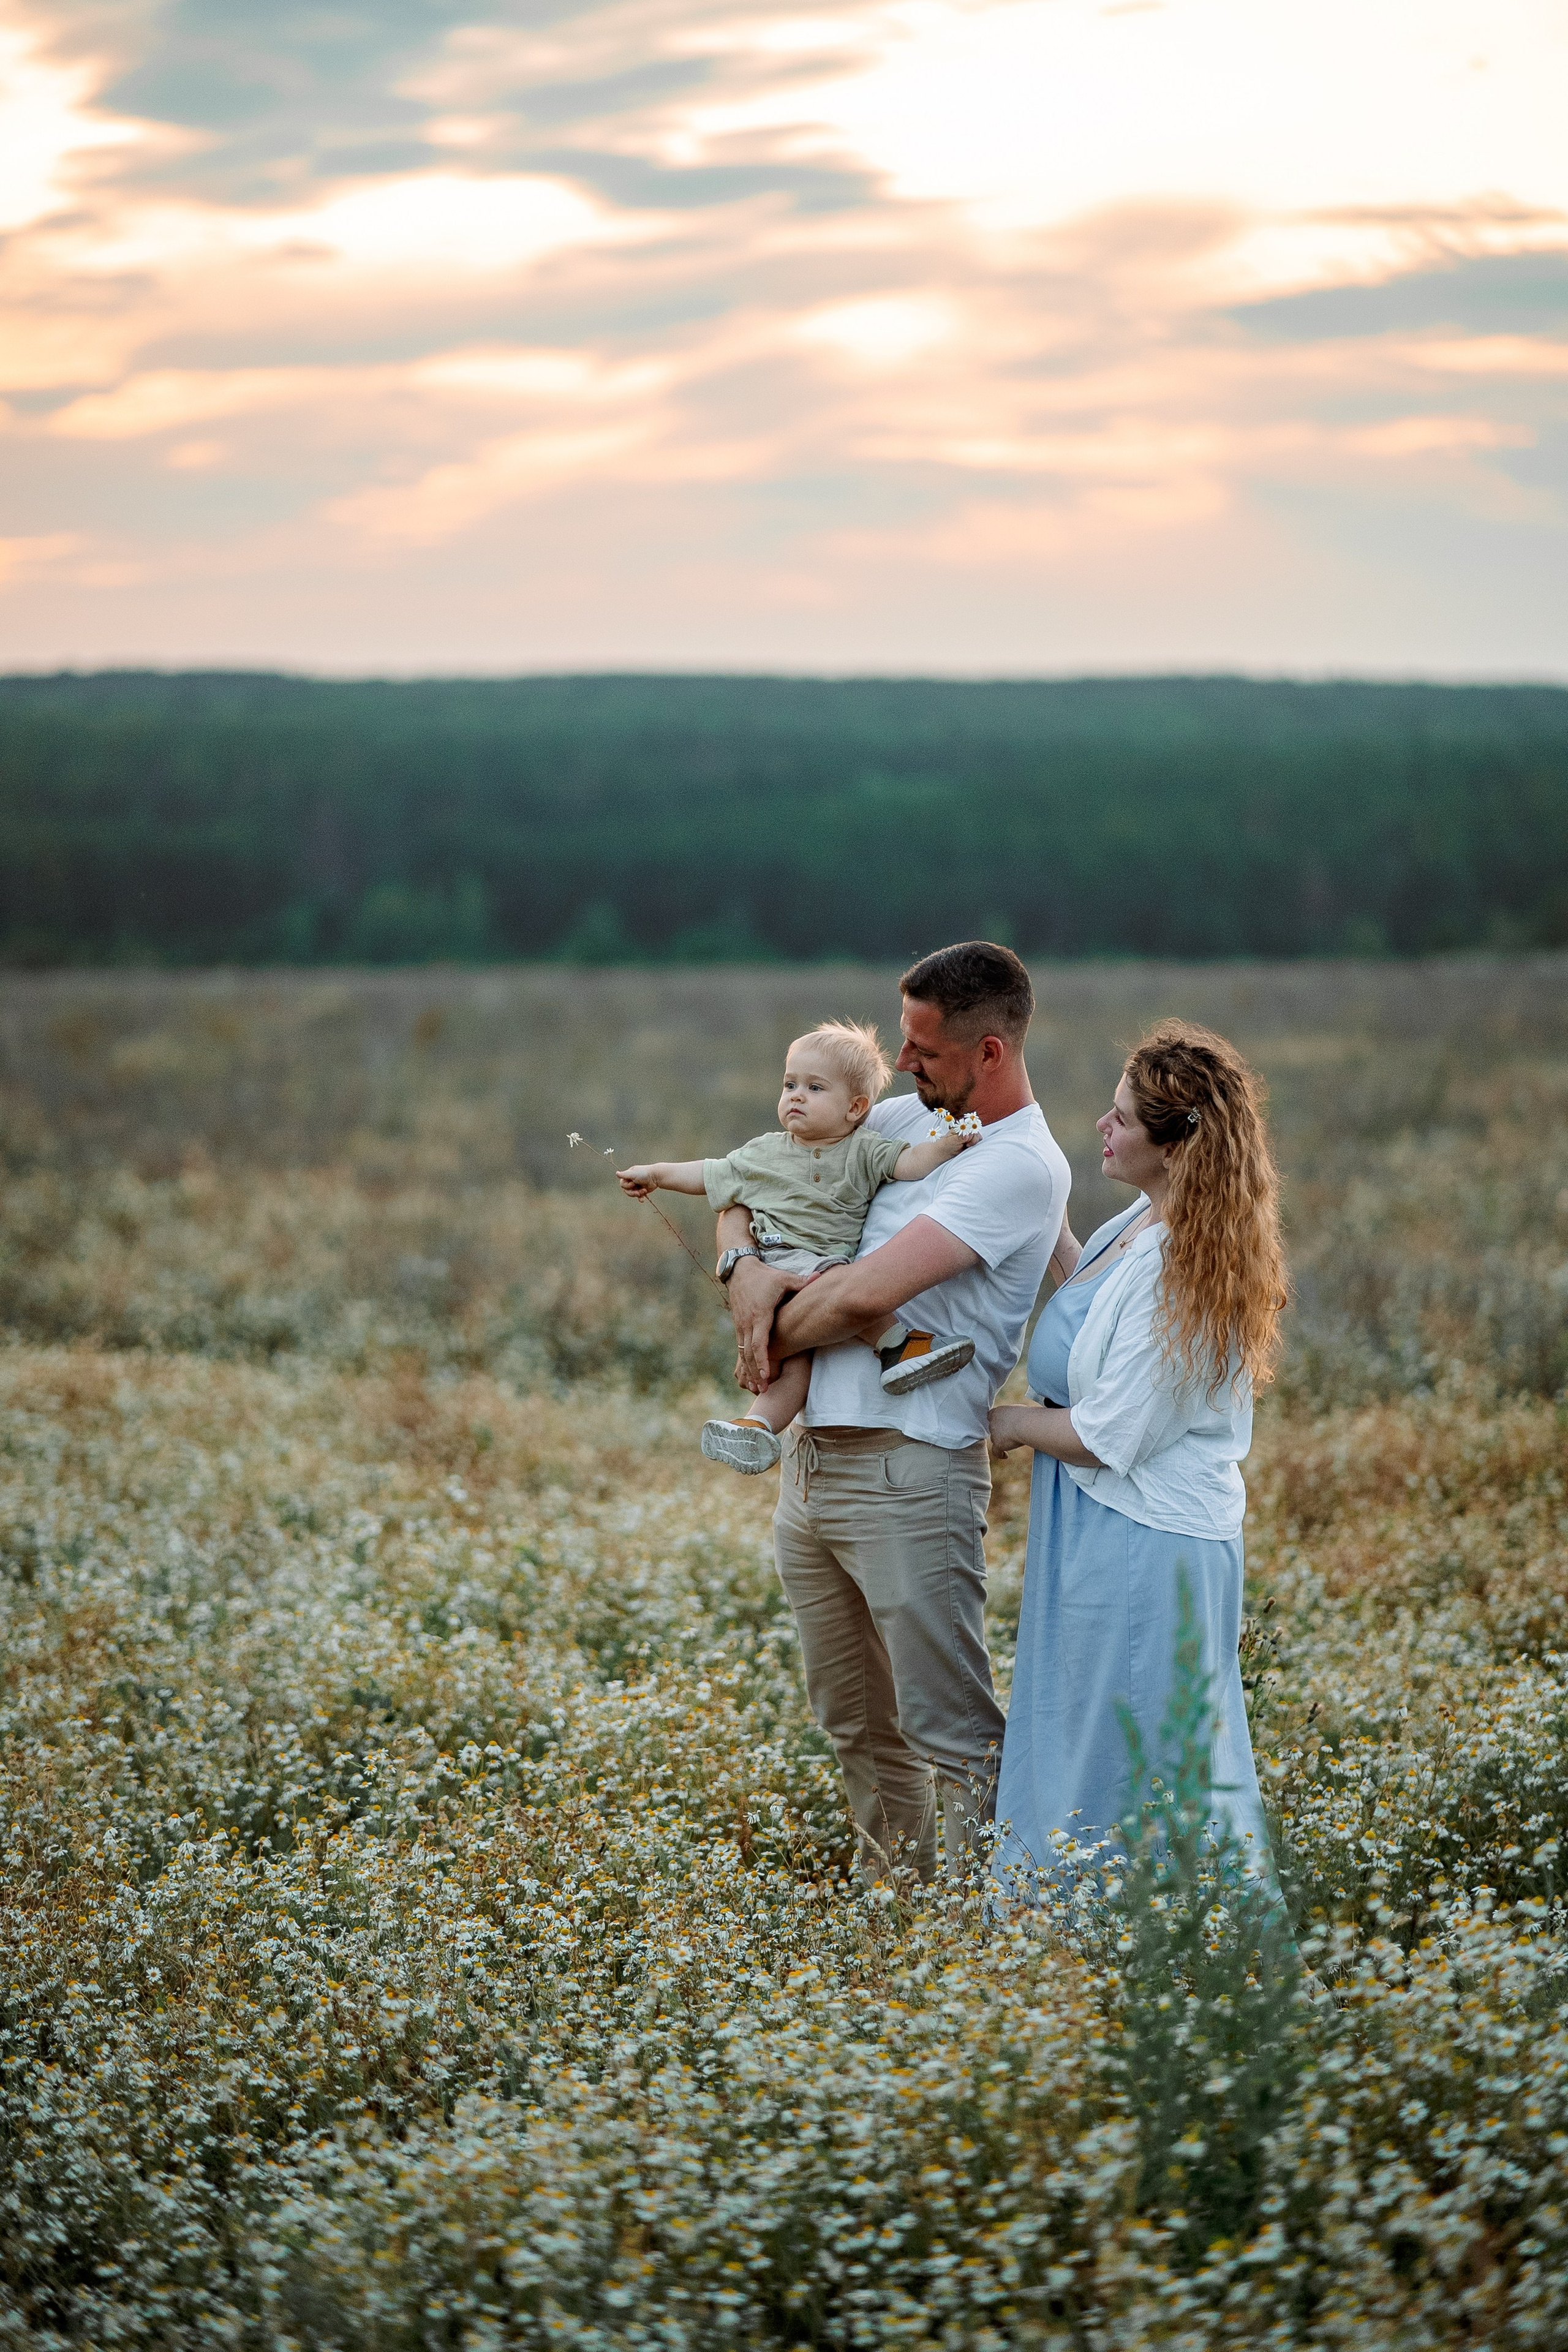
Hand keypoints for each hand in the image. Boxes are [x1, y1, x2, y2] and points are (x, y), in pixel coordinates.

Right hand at [617, 1164, 655, 1196]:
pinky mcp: (643, 1190)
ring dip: (637, 1194)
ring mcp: (637, 1186)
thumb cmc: (644, 1174)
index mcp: (629, 1175)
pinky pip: (639, 1196)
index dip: (627, 1186)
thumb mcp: (633, 1174)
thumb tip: (616, 1173)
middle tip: (638, 1191)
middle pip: (626, 1190)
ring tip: (644, 1191)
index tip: (633, 1183)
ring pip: (632, 1194)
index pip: (622, 1184)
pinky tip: (642, 1200)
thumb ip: (624, 1175)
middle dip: (632, 1192)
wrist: (656, 1177)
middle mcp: (632, 1180)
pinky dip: (640, 1198)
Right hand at [727, 1254, 800, 1391]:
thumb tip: (820, 1277)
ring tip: (757, 1388)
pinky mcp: (739, 1327)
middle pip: (749, 1354)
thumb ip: (801, 1282)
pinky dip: (745, 1364)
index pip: (758, 1343)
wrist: (740, 1271)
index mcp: (759, 1315)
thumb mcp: (783, 1278)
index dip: (763, 1360)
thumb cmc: (765, 1276)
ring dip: (749, 1372)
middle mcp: (747, 1323)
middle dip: (756, 1373)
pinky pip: (740, 1349)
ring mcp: (741, 1326)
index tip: (768, 1374)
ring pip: (743, 1354)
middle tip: (764, 1390)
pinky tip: (751, 1376)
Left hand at [987, 1404, 1032, 1458]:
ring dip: (1001, 1441)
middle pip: (993, 1428)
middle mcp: (993, 1422)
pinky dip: (1000, 1454)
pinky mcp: (998, 1444)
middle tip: (1009, 1433)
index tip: (1001, 1423)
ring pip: (995, 1439)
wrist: (1025, 1424)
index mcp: (997, 1411)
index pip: (991, 1415)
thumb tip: (1017, 1419)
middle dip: (999, 1431)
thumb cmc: (1026, 1415)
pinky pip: (995, 1451)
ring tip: (1012, 1443)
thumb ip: (1012, 1415)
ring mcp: (994, 1434)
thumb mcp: (1017, 1411)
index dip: (996, 1420)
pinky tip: (1005, 1455)